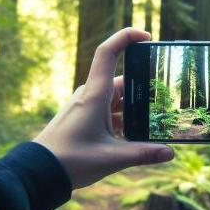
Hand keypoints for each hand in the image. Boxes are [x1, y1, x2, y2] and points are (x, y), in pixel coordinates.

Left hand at [34, 28, 173, 188]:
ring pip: (118, 99)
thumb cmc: (70, 161)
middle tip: (166, 101)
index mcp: (95, 94)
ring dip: (134, 109)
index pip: (108, 53)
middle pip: (123, 82)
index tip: (147, 36)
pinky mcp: (85, 117)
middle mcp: (90, 95)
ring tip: (155, 123)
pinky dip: (124, 119)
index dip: (126, 37)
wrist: (39, 172)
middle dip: (144, 90)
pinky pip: (110, 111)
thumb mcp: (111, 158)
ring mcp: (86, 106)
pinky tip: (136, 137)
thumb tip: (170, 153)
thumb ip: (143, 154)